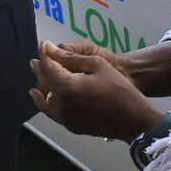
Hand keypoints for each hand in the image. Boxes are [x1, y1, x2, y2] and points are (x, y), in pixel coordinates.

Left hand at [29, 40, 162, 139]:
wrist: (134, 119)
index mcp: (66, 88)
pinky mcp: (70, 126)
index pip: (49, 67)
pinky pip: (52, 111)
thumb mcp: (97, 65)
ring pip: (46, 99)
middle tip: (36, 58)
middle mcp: (61, 105)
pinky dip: (45, 102)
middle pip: (44, 83)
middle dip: (40, 68)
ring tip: (37, 73)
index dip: (45, 54)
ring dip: (41, 84)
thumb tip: (50, 50)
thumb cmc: (119, 88)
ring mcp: (64, 118)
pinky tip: (41, 96)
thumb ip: (70, 58)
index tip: (44, 44)